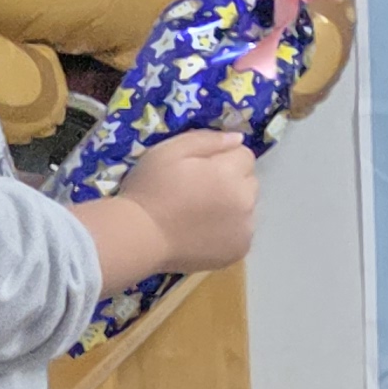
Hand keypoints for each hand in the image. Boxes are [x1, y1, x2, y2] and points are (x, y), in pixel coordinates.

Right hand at [122, 133, 261, 273]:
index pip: (245, 155)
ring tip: (199, 213)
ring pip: (247, 207)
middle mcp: (246, 201)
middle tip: (198, 190)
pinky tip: (203, 231)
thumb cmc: (149, 190)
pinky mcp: (239, 250)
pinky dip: (228, 230)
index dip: (223, 158)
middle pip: (249, 181)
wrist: (138, 237)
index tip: (200, 168)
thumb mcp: (168, 151)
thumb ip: (206, 140)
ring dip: (232, 206)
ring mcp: (245, 228)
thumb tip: (238, 138)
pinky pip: (241, 232)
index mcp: (229, 173)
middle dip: (231, 180)